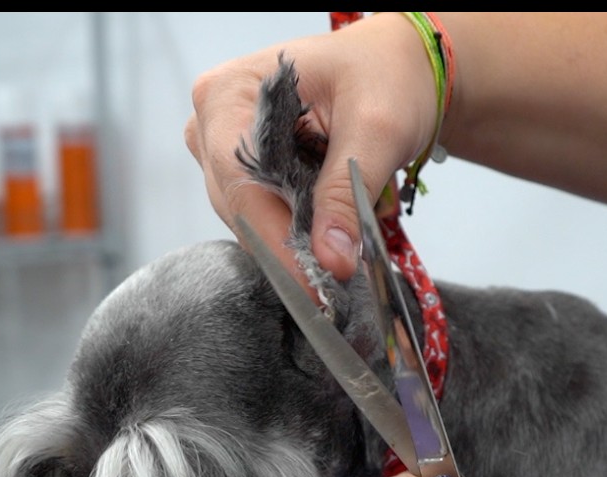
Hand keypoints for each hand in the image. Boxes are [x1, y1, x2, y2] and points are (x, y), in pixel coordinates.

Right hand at [185, 13, 437, 299]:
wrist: (394, 67)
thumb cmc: (384, 76)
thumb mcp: (377, 129)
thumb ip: (347, 192)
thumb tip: (330, 258)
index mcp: (229, 92)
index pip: (239, 178)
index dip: (274, 236)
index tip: (313, 279)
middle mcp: (211, 122)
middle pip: (238, 205)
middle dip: (288, 245)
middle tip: (339, 276)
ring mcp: (220, 149)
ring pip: (248, 218)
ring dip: (295, 240)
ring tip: (343, 250)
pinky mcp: (241, 173)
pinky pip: (262, 216)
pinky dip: (297, 231)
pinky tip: (330, 232)